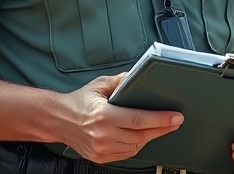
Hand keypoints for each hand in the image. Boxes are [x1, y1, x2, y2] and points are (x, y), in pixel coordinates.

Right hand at [61, 72, 183, 163]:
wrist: (58, 120)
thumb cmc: (79, 101)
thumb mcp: (99, 85)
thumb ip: (121, 80)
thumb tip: (139, 75)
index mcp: (103, 116)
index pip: (139, 119)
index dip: (160, 119)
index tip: (175, 117)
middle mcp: (103, 135)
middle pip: (141, 135)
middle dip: (161, 128)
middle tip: (175, 122)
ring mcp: (101, 149)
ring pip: (135, 146)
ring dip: (149, 137)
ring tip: (158, 127)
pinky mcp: (100, 157)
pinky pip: (126, 154)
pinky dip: (136, 145)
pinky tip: (140, 136)